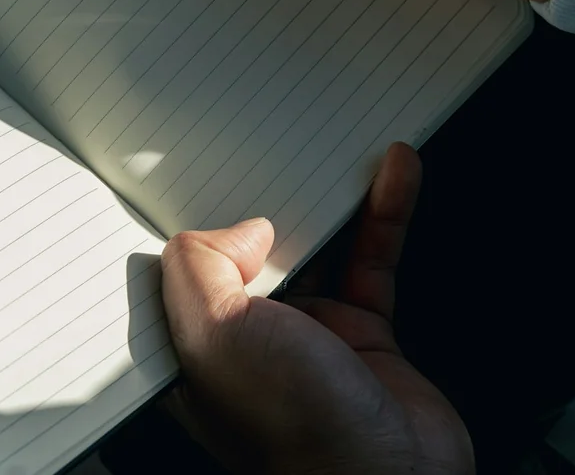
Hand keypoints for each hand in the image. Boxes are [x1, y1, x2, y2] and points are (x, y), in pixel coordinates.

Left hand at [159, 144, 472, 474]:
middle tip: (269, 141)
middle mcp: (247, 342)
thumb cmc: (294, 432)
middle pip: (248, 250)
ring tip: (340, 143)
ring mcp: (308, 337)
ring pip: (316, 245)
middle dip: (259, 197)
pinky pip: (373, 259)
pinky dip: (386, 214)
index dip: (182, 219)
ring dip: (331, 196)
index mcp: (193, 350)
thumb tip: (241, 230)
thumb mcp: (214, 335)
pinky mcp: (365, 334)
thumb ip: (202, 267)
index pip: (178, 270)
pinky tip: (396, 173)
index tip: (189, 169)